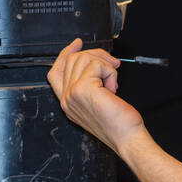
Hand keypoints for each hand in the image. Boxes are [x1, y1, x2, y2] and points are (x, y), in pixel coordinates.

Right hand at [47, 38, 146, 154]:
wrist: (127, 138)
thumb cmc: (119, 124)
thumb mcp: (99, 101)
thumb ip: (90, 84)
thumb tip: (96, 61)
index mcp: (67, 103)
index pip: (55, 72)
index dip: (65, 54)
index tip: (78, 44)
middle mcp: (66, 99)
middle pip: (71, 60)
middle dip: (96, 55)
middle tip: (113, 64)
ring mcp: (71, 93)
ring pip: (84, 59)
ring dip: (105, 65)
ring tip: (113, 84)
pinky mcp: (82, 88)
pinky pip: (97, 65)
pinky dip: (110, 72)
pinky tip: (113, 88)